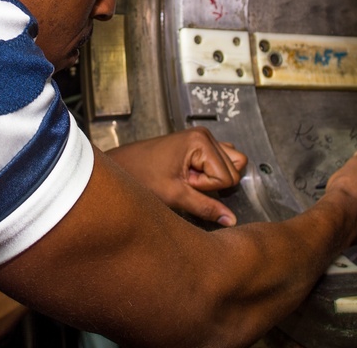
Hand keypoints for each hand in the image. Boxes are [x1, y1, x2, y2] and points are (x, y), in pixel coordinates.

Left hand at [106, 127, 246, 226]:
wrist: (122, 166)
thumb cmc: (142, 175)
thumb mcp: (175, 195)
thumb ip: (206, 207)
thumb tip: (230, 219)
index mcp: (201, 141)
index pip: (229, 176)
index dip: (207, 186)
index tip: (185, 183)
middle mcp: (205, 135)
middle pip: (234, 169)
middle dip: (211, 182)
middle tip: (185, 181)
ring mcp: (202, 138)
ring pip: (231, 165)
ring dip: (212, 177)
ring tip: (186, 178)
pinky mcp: (198, 144)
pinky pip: (220, 160)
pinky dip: (209, 172)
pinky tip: (188, 175)